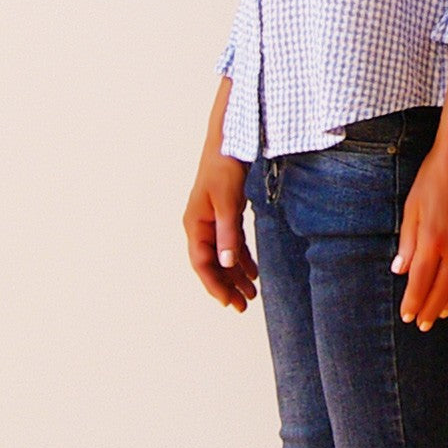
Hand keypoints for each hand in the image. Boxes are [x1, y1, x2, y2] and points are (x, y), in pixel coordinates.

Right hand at [184, 77, 258, 311]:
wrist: (229, 141)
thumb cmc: (224, 168)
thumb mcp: (228, 202)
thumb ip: (227, 233)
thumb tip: (226, 263)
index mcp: (195, 224)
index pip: (202, 263)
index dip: (215, 285)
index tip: (229, 303)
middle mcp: (200, 225)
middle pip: (212, 264)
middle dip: (227, 286)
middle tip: (244, 306)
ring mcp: (212, 220)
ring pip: (223, 255)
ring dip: (236, 275)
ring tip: (251, 294)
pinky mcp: (224, 213)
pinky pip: (231, 243)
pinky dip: (241, 257)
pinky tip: (252, 270)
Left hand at [393, 139, 447, 330]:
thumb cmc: (437, 174)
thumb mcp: (412, 206)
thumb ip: (408, 241)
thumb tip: (400, 269)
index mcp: (433, 239)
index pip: (420, 283)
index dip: (414, 303)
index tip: (408, 316)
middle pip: (442, 289)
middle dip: (431, 309)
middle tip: (423, 323)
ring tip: (443, 313)